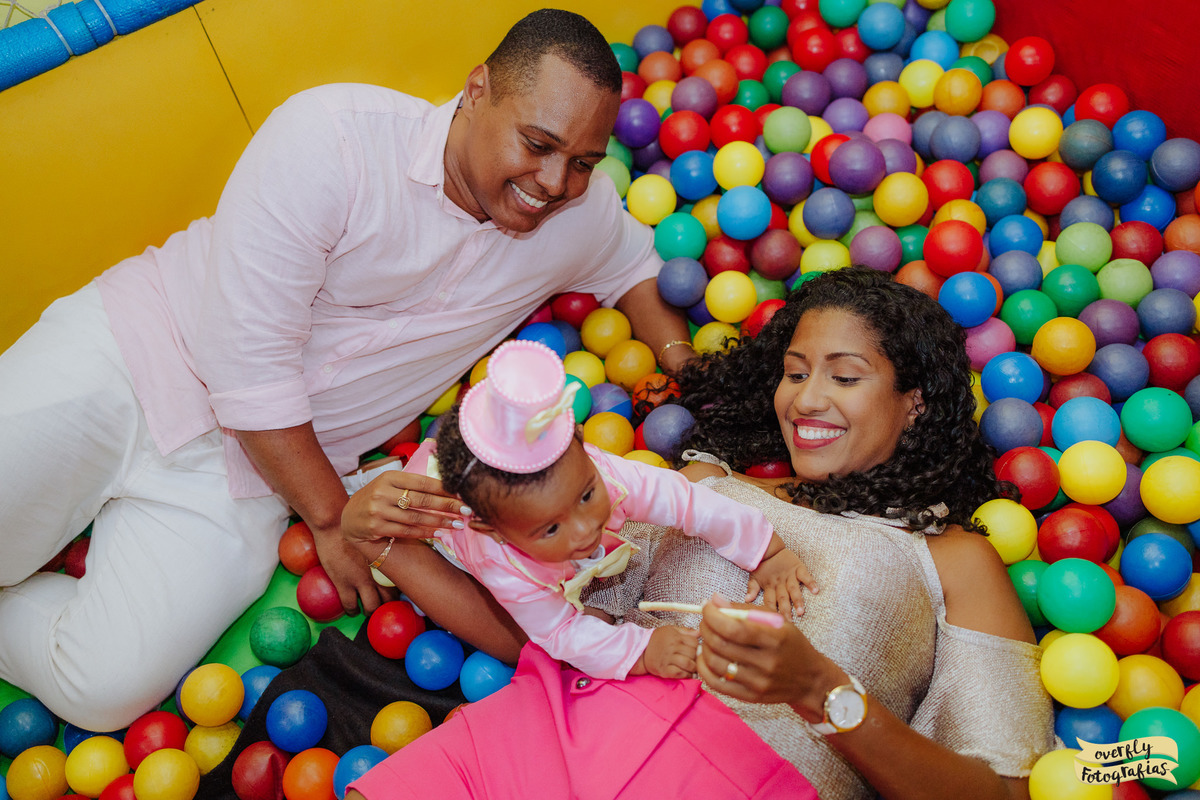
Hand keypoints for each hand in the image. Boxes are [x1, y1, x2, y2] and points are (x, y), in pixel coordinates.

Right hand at [311, 522, 396, 615]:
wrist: (334, 525)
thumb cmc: (356, 527)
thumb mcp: (377, 537)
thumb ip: (385, 548)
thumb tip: (393, 551)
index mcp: (386, 561)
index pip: (399, 583)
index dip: (400, 591)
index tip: (398, 594)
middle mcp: (376, 573)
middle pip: (389, 598)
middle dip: (388, 605)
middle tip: (384, 606)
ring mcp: (360, 580)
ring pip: (371, 606)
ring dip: (371, 611)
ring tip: (369, 611)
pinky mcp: (343, 584)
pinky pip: (351, 606)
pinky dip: (352, 611)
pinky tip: (353, 610)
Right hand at [341, 470, 469, 546]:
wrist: (348, 518)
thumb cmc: (376, 498)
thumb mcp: (389, 485)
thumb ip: (411, 485)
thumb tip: (446, 488)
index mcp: (389, 477)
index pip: (422, 482)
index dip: (444, 489)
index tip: (462, 494)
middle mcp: (383, 492)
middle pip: (422, 500)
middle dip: (447, 506)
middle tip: (466, 510)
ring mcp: (379, 510)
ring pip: (416, 517)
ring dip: (440, 522)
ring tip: (457, 524)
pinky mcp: (376, 527)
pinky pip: (406, 531)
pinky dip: (425, 533)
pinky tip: (439, 533)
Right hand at [638, 625, 699, 678]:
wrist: (641, 651)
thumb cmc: (657, 639)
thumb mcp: (670, 630)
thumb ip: (685, 631)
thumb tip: (700, 633)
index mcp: (675, 637)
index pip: (694, 642)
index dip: (697, 647)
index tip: (695, 650)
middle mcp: (672, 647)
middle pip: (693, 654)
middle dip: (696, 658)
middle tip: (696, 660)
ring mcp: (668, 659)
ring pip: (688, 664)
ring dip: (694, 668)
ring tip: (693, 668)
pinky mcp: (664, 670)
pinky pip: (680, 674)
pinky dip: (686, 675)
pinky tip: (687, 674)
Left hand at [696, 593, 842, 720]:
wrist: (809, 679)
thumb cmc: (790, 644)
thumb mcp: (776, 621)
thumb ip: (744, 610)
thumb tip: (714, 601)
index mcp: (775, 639)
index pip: (735, 628)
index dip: (713, 616)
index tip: (707, 607)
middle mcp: (767, 662)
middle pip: (721, 645)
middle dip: (706, 628)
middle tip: (705, 621)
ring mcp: (758, 682)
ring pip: (715, 663)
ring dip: (704, 646)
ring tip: (707, 638)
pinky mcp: (751, 697)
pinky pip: (717, 684)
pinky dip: (704, 668)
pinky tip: (706, 657)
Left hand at [746, 549, 817, 617]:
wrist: (769, 547)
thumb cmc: (762, 565)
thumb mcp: (754, 577)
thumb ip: (752, 589)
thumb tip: (746, 601)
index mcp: (769, 586)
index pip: (770, 601)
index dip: (772, 611)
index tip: (774, 622)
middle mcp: (779, 583)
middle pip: (782, 598)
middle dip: (786, 610)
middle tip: (789, 622)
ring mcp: (789, 575)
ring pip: (794, 590)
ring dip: (797, 600)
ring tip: (801, 611)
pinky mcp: (797, 568)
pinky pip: (805, 576)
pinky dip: (811, 583)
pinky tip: (816, 591)